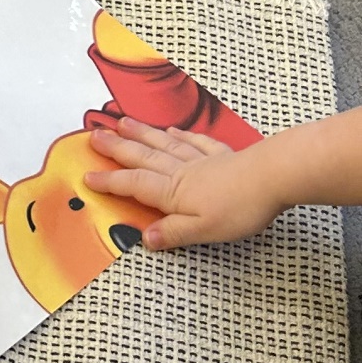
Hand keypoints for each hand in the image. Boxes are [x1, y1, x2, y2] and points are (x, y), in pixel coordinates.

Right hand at [84, 118, 286, 248]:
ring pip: (165, 144)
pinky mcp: (223, 155)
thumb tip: (144, 239)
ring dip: (142, 134)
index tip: (86, 176)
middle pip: (143, 157)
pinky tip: (173, 128)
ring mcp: (202, 160)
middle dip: (117, 148)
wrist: (275, 176)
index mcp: (173, 192)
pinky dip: (182, 134)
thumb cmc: (240, 207)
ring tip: (123, 122)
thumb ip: (172, 233)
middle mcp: (181, 172)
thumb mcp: (203, 230)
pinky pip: (196, 142)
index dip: (110, 182)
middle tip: (94, 135)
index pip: (134, 185)